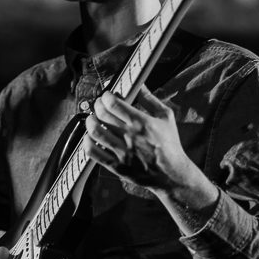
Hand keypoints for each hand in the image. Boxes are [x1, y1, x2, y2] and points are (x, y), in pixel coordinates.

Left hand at [83, 85, 197, 191]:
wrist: (171, 174)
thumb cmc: (169, 145)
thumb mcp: (166, 117)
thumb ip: (151, 100)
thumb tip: (140, 84)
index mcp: (142, 123)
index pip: (114, 104)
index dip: (106, 96)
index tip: (107, 95)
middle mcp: (130, 137)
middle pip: (102, 115)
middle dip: (97, 105)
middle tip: (99, 104)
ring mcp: (122, 152)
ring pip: (95, 132)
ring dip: (89, 122)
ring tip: (92, 119)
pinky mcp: (117, 166)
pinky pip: (94, 153)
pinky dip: (87, 142)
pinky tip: (89, 137)